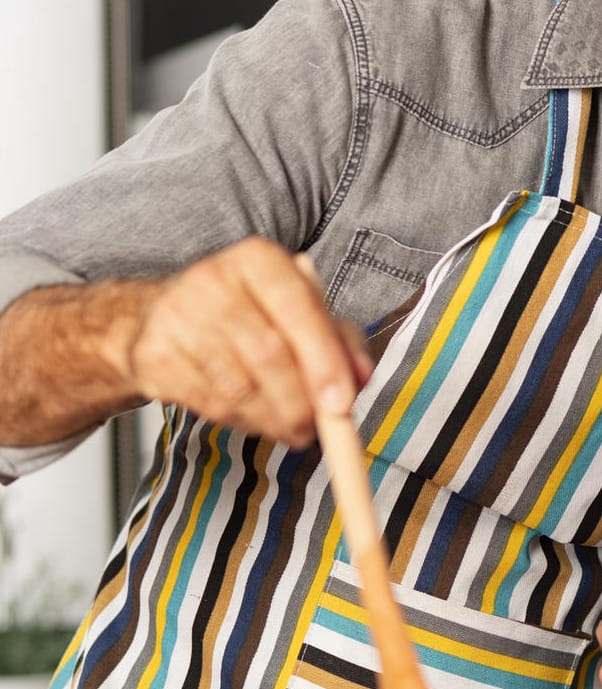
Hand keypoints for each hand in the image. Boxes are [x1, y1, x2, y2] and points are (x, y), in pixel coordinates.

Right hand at [117, 237, 371, 446]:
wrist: (161, 316)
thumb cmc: (250, 314)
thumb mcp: (304, 314)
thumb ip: (342, 343)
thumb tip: (361, 378)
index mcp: (259, 260)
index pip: (299, 309)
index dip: (324, 361)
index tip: (341, 404)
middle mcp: (212, 279)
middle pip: (269, 355)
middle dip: (301, 403)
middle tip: (316, 428)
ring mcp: (175, 317)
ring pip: (238, 388)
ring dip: (273, 419)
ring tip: (288, 426)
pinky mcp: (153, 355)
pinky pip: (209, 404)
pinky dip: (240, 421)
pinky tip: (251, 414)